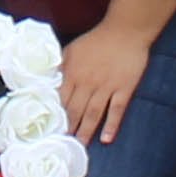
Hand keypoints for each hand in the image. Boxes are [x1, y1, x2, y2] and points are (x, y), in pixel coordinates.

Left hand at [57, 19, 151, 141]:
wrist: (125, 31)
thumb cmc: (97, 39)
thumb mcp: (72, 49)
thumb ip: (61, 67)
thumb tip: (50, 81)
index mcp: (73, 73)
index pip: (61, 99)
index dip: (56, 115)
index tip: (51, 129)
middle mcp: (88, 83)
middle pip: (75, 110)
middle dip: (68, 128)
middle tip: (63, 144)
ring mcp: (107, 87)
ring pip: (93, 114)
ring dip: (86, 131)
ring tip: (80, 146)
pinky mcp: (124, 89)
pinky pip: (116, 110)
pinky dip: (111, 125)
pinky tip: (106, 139)